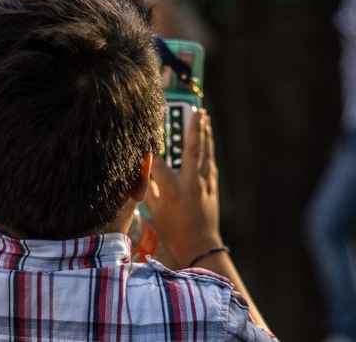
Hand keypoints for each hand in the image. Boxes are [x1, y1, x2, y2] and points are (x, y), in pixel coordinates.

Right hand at [146, 109, 221, 265]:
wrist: (199, 245)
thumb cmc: (172, 231)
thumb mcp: (154, 211)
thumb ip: (149, 187)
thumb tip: (143, 168)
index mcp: (172, 190)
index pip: (159, 163)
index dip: (150, 149)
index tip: (146, 135)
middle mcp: (190, 183)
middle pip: (192, 150)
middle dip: (193, 128)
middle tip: (195, 110)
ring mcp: (204, 183)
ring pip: (205, 152)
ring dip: (204, 133)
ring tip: (203, 116)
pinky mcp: (212, 186)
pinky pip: (210, 161)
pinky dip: (208, 148)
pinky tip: (207, 137)